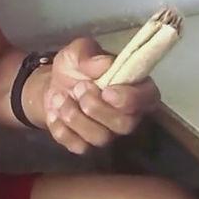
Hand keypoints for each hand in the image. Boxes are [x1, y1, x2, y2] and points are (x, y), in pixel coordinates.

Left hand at [43, 37, 159, 153]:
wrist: (52, 86)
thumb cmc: (74, 67)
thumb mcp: (78, 52)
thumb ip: (90, 55)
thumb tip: (104, 64)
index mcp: (134, 87)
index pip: (147, 98)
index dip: (129, 99)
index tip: (106, 91)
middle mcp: (127, 115)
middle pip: (125, 125)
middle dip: (97, 108)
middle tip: (78, 88)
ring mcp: (108, 133)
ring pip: (101, 138)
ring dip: (75, 117)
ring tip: (60, 97)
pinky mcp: (87, 145)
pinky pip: (79, 146)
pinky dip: (62, 130)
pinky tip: (54, 113)